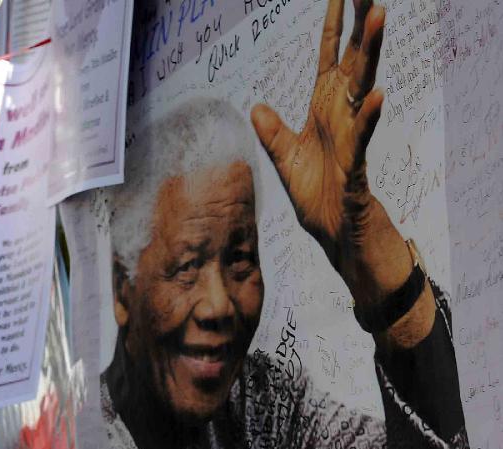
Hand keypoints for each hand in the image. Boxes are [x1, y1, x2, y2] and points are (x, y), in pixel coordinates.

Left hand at [250, 0, 421, 321]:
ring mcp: (354, 142)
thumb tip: (256, 107)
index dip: (332, 28)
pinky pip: (364, 141)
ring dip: (370, 54)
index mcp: (326, 115)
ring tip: (376, 15)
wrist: (339, 241)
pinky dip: (369, 119)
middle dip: (359, 25)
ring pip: (363, 90)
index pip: (330, 62)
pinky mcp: (358, 171)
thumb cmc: (321, 202)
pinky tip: (376, 95)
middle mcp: (344, 120)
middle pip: (353, 63)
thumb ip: (274, 135)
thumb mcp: (287, 165)